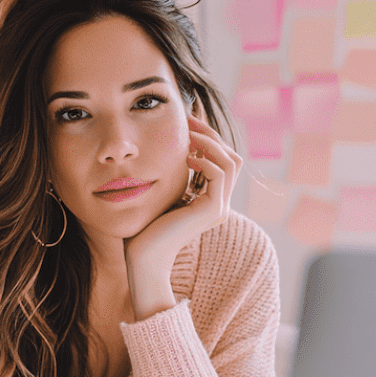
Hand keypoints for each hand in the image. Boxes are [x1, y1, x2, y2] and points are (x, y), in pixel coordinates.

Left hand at [124, 115, 243, 318]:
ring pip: (231, 162)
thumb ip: (172, 174)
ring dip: (209, 143)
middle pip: (232, 157)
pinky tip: (184, 157)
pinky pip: (219, 174)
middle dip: (211, 135)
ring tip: (187, 136)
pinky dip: (204, 160)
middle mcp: (219, 202)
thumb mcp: (161, 192)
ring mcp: (219, 207)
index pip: (222, 159)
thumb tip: (168, 147)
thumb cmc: (145, 226)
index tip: (186, 122)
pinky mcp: (211, 211)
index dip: (208, 138)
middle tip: (188, 121)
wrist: (143, 256)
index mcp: (210, 198)